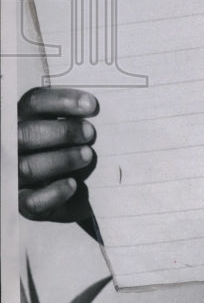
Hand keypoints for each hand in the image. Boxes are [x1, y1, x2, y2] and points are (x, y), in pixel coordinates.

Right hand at [18, 87, 97, 222]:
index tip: (91, 106)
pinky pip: (32, 201)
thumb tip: (93, 109)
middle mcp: (12, 146)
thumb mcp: (64, 128)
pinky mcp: (21, 201)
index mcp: (22, 120)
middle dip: (63, 131)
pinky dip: (54, 192)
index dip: (62, 101)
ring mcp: (13, 174)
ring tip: (87, 155)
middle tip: (90, 133)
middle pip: (27, 133)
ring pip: (28, 167)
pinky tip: (73, 184)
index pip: (34, 103)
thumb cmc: (63, 147)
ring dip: (62, 159)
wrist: (59, 187)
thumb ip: (72, 117)